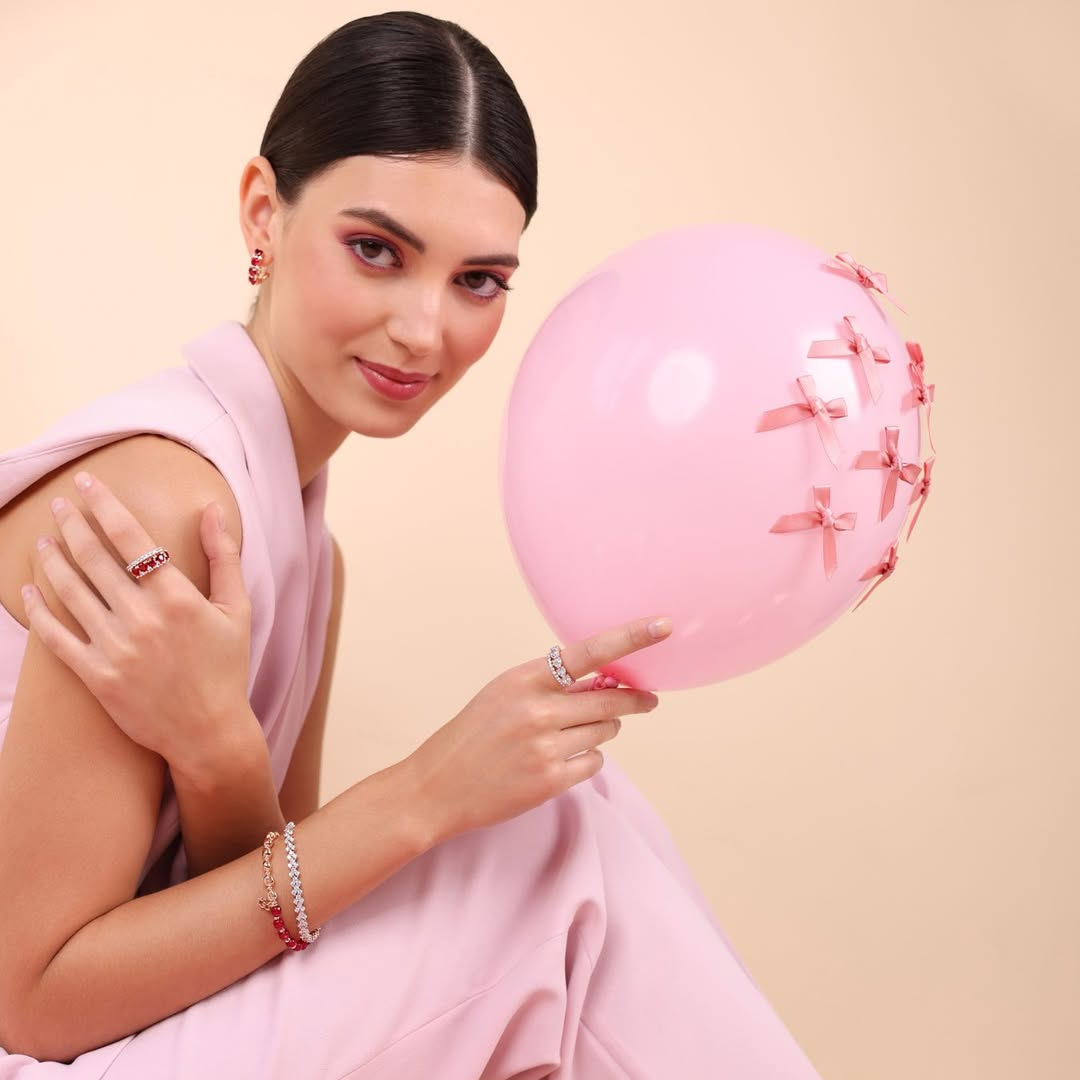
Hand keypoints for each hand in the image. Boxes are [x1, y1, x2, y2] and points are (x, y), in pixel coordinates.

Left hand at [20, 471, 255, 775]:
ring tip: (44, 539)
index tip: (87, 483)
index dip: (105, 505)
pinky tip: (29, 590)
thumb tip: (213, 508)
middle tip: (60, 504)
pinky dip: (39, 611)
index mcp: (178, 597)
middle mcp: (143, 619)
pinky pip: (56, 638)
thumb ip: (225, 556)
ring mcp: (116, 649)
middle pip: (94, 558)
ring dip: (52, 559)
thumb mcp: (238, 609)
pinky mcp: (97, 677)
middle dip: (72, 524)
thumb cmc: (227, 667)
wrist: (209, 732)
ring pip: (70, 591)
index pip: (131, 537)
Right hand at [402, 616, 671, 843]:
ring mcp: (544, 748)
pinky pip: (595, 762)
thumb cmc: (474, 734)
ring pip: (606, 732)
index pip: (589, 652)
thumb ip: (552, 683)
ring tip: (569, 735)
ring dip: (601, 731)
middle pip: (610, 700)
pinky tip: (559, 761)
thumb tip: (608, 678)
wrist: (436, 786)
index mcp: (524, 679)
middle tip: (648, 699)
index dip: (630, 638)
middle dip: (632, 700)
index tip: (663, 626)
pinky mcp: (550, 782)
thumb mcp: (505, 693)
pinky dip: (586, 759)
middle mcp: (537, 710)